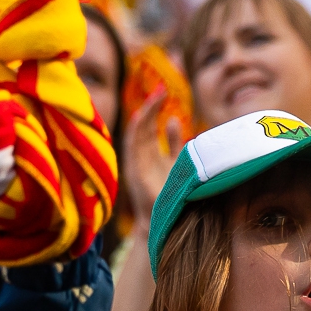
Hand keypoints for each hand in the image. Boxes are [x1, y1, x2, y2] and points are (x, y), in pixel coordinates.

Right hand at [120, 91, 179, 223]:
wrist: (166, 222)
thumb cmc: (173, 196)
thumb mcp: (178, 164)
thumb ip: (175, 144)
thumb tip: (174, 120)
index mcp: (153, 155)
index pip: (151, 126)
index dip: (155, 108)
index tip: (163, 92)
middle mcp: (143, 157)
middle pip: (144, 126)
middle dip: (151, 106)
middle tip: (161, 89)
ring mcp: (137, 164)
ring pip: (138, 134)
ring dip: (145, 115)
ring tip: (155, 99)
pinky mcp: (135, 172)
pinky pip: (132, 148)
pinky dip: (136, 132)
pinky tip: (142, 117)